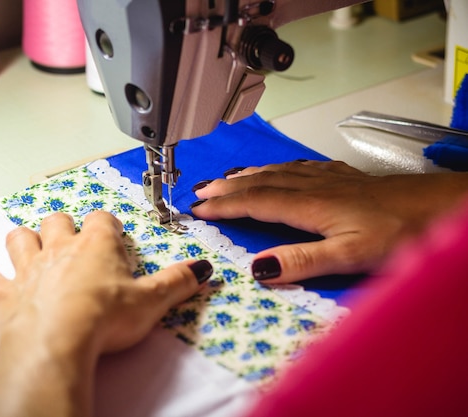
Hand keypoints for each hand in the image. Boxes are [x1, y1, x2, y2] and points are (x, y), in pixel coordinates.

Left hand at [0, 211, 211, 416]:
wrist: (59, 342)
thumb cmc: (104, 318)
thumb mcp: (152, 301)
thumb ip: (179, 282)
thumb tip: (203, 268)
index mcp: (96, 245)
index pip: (103, 219)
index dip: (108, 225)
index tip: (113, 234)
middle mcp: (59, 250)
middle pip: (57, 221)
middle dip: (64, 226)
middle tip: (72, 238)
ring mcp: (29, 270)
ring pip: (20, 238)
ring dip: (24, 239)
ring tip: (29, 242)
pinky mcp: (5, 295)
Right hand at [191, 160, 467, 283]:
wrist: (441, 206)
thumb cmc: (402, 231)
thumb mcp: (350, 255)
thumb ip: (302, 261)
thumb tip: (258, 268)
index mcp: (309, 205)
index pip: (255, 202)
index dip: (224, 204)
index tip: (198, 208)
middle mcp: (314, 186)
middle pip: (260, 182)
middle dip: (226, 186)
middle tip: (199, 190)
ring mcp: (329, 179)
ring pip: (277, 172)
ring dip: (247, 174)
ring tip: (225, 177)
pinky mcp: (343, 177)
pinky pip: (298, 168)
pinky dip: (277, 168)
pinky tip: (279, 169)